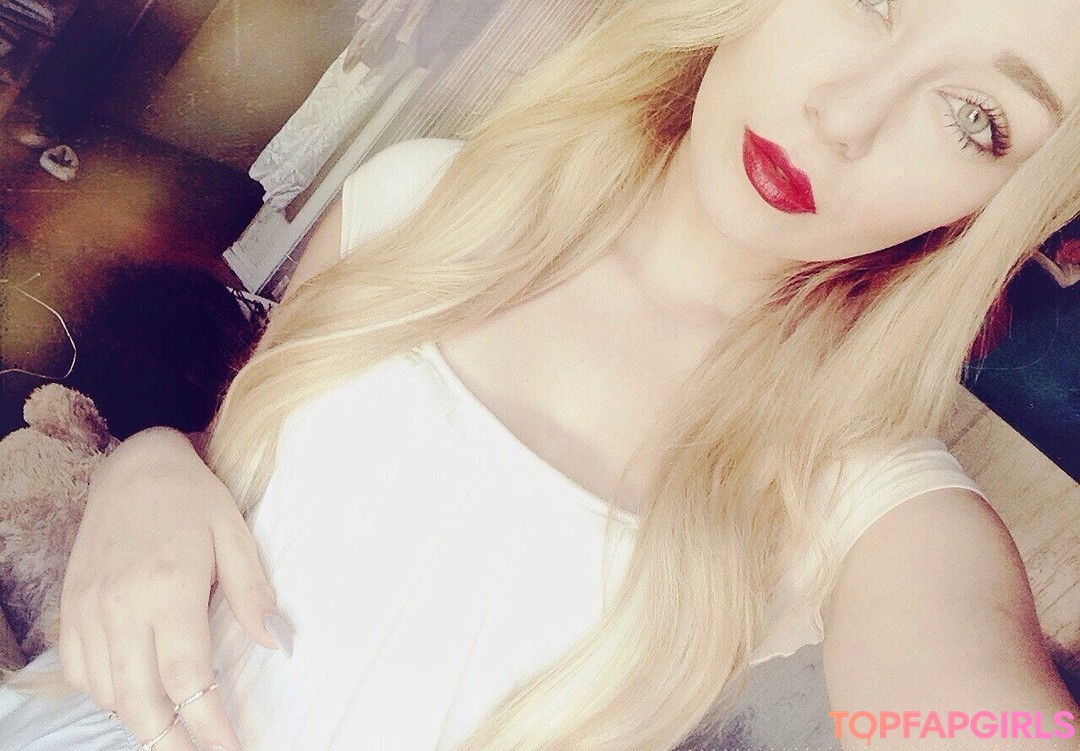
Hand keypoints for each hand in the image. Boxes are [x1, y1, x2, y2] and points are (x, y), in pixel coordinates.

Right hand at [59, 428, 288, 750]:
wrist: (135, 466)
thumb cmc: (194, 499)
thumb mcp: (235, 535)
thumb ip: (253, 593)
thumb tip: (280, 644)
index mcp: (168, 588)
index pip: (185, 679)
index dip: (207, 726)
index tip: (229, 750)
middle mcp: (121, 606)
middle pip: (140, 701)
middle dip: (173, 742)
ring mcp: (90, 609)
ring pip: (108, 693)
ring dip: (142, 722)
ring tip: (177, 734)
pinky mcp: (72, 607)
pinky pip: (80, 673)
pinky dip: (107, 696)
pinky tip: (135, 697)